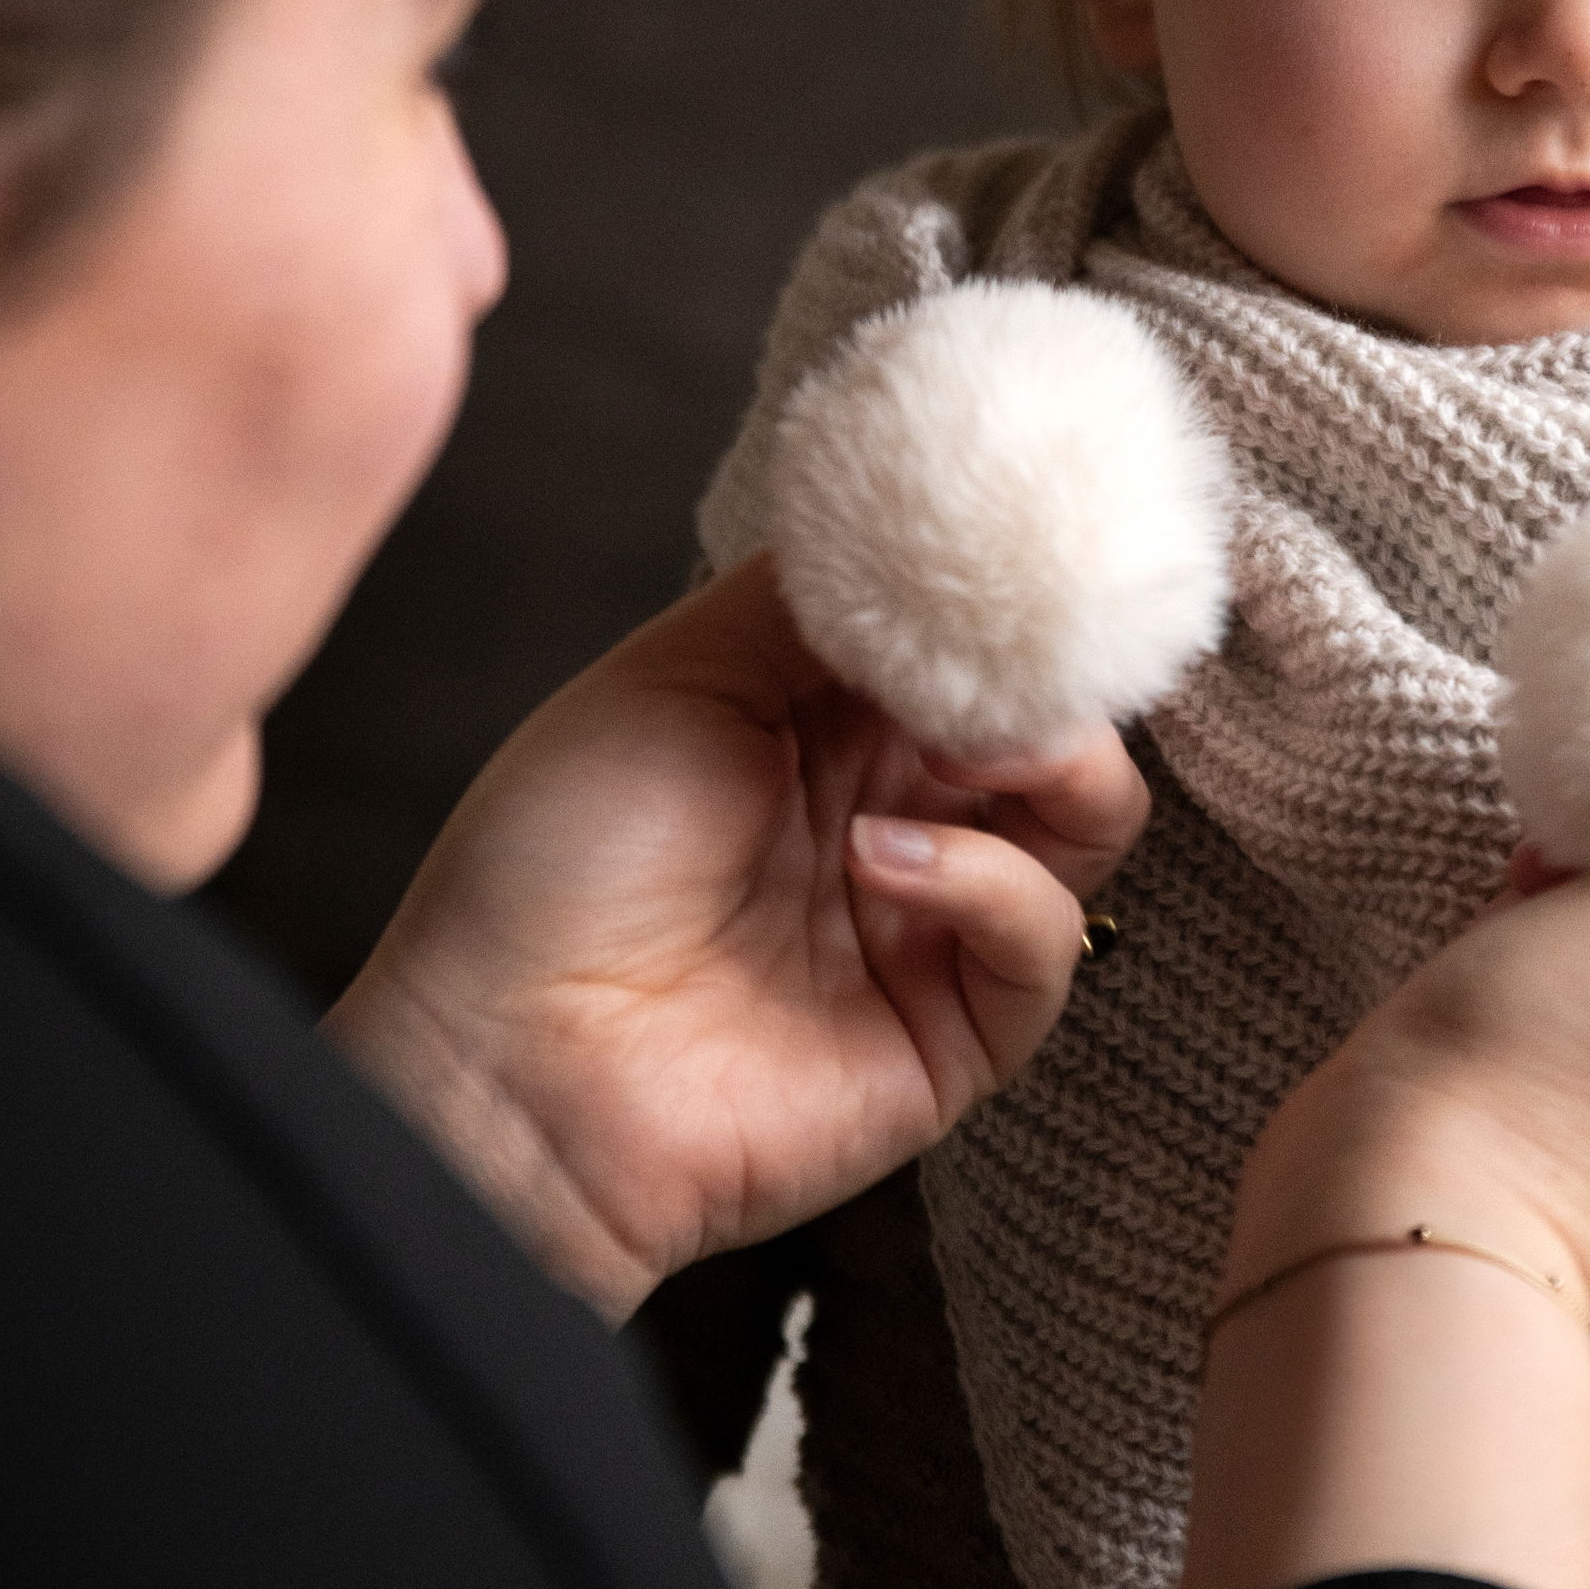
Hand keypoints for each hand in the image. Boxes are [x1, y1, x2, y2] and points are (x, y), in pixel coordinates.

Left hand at [326, 552, 1144, 1316]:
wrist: (501, 1059)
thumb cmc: (552, 865)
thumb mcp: (678, 674)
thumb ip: (812, 601)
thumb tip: (922, 529)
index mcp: (831, 723)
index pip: (975, 636)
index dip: (1006, 588)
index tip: (1017, 540)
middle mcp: (898, 812)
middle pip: (1053, 718)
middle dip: (1050, 667)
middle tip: (1009, 643)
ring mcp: (932, 924)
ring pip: (1087, 825)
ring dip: (1057, 761)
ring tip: (961, 742)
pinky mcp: (954, 1033)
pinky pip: (1044, 943)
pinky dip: (991, 883)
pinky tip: (882, 859)